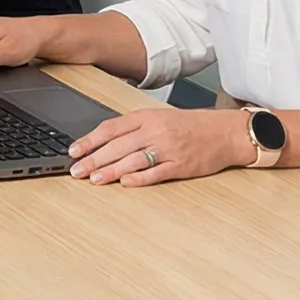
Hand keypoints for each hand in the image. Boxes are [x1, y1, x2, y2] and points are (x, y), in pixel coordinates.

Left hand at [67, 107, 254, 185]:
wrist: (226, 132)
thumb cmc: (192, 125)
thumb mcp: (160, 117)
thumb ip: (134, 127)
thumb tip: (104, 140)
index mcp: (147, 117)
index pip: (111, 128)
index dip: (90, 140)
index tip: (74, 150)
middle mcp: (156, 131)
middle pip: (118, 146)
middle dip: (93, 159)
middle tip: (75, 170)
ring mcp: (169, 149)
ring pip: (133, 160)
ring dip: (111, 170)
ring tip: (93, 178)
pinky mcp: (182, 165)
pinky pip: (157, 172)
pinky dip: (140, 178)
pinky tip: (125, 182)